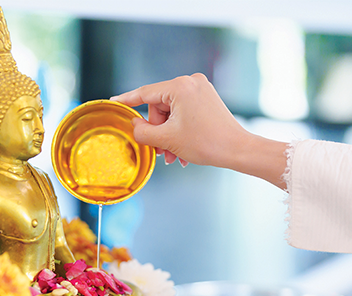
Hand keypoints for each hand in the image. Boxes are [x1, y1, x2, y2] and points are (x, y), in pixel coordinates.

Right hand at [112, 74, 287, 188]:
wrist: (237, 150)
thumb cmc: (207, 143)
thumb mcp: (167, 139)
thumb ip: (143, 132)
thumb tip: (134, 126)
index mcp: (180, 86)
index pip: (145, 93)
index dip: (127, 100)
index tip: (114, 102)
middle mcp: (191, 82)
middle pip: (159, 106)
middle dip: (158, 131)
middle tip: (160, 152)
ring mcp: (201, 90)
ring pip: (171, 113)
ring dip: (168, 136)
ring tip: (172, 156)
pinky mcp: (207, 99)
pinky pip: (183, 113)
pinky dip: (179, 131)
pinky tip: (182, 152)